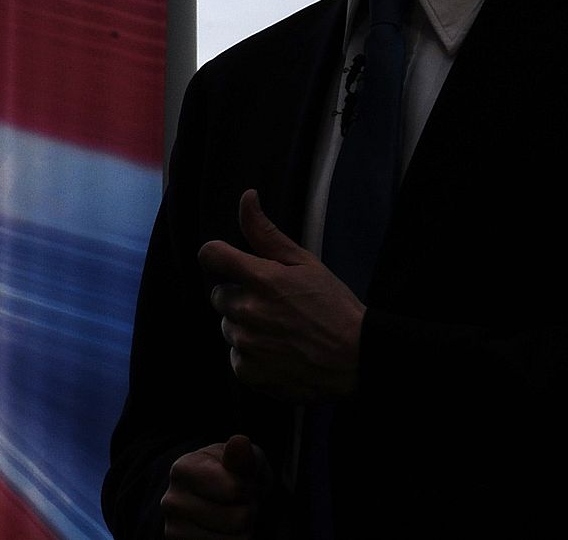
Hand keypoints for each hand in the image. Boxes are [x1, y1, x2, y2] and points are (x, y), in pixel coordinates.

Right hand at [160, 435, 269, 538]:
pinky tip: (227, 532)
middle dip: (250, 511)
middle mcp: (171, 502)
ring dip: (245, 530)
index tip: (245, 483)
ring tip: (236, 516)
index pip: (234, 489)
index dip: (250, 488)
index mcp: (182, 469)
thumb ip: (243, 456)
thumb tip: (238, 443)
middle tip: (243, 502)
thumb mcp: (246, 461)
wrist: (222, 502)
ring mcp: (174, 531)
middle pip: (238, 519)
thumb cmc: (236, 476)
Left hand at [197, 190, 364, 400]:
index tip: (230, 261)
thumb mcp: (305, 263)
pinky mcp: (247, 371)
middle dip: (241, 295)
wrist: (355, 359)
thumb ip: (267, 233)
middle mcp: (246, 311)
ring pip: (228, 326)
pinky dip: (252, 353)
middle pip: (219, 295)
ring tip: (281, 329)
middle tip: (275, 303)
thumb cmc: (334, 306)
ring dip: (246, 325)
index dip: (218, 255)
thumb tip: (247, 197)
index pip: (211, 255)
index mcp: (260, 279)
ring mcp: (245, 343)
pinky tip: (280, 351)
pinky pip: (236, 355)